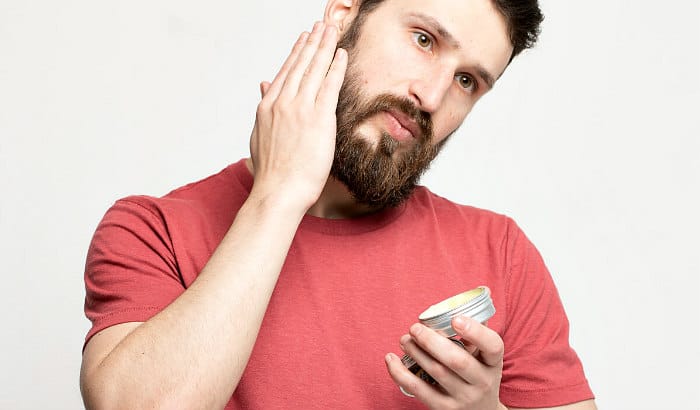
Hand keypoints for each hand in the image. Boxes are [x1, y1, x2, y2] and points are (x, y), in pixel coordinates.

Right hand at [249, 22, 346, 209]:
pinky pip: (329, 86)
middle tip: (322, 25)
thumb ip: (264, 107)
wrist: (278, 191)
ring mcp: (300, 109)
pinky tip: (341, 54)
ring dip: (324, 46)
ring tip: (332, 30)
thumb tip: (263, 85)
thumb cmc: (272, 172)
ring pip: (314, 69)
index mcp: (267, 107)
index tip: (305, 38)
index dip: (297, 52)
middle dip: (313, 41)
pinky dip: (336, 67)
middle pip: (300, 64)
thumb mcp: (259, 135)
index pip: (285, 71)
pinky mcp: (318, 119)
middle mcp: (282, 102)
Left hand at [385, 316, 505, 409]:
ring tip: (404, 339)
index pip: (493, 346)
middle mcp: (482, 382)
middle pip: (456, 360)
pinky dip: (400, 373)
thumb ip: (476, 332)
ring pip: (436, 372)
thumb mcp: (485, 358)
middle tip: (414, 328)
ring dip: (415, 352)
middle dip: (431, 341)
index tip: (455, 319)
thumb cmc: (478, 375)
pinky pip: (418, 389)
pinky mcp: (443, 409)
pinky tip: (391, 359)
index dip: (475, 331)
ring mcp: (463, 398)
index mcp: (493, 363)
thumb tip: (468, 299)